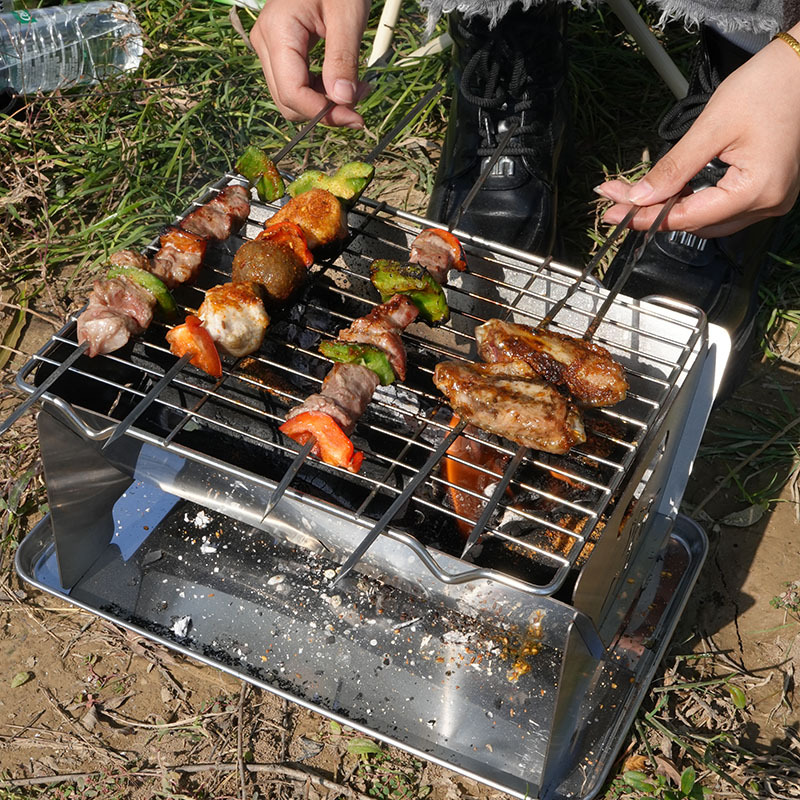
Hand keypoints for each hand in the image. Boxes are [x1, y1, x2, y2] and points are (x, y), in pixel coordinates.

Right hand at [250, 0, 371, 128]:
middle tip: (360, 101)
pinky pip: (295, 85)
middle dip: (324, 111)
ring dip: (323, 104)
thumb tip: (343, 101)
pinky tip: (341, 82)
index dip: (323, 113)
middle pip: (288, 101)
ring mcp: (268, 48)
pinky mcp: (278, 52)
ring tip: (355, 88)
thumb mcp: (347, 16)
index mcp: (278, 32)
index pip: (292, 93)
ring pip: (291, 98)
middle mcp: (265, 43)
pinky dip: (319, 92)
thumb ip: (343, 60)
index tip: (355, 118)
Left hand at [596, 26, 799, 237]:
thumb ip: (674, 167)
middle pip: (696, 223)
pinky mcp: (767, 190)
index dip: (646, 217)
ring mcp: (770, 199)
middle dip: (655, 213)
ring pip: (708, 219)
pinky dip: (695, 201)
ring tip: (641, 195)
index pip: (688, 217)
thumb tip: (640, 197)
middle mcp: (768, 203)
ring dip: (674, 209)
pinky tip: (673, 190)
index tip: (615, 213)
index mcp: (757, 191)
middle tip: (620, 201)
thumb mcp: (712, 127)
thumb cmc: (770, 86)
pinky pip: (723, 206)